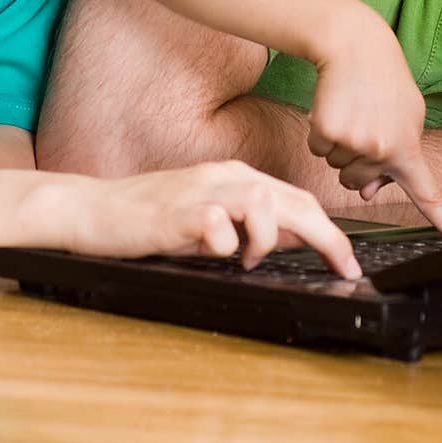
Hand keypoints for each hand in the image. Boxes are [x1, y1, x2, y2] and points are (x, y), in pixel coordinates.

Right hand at [64, 160, 362, 277]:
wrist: (94, 209)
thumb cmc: (150, 218)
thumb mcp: (211, 218)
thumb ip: (250, 224)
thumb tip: (295, 239)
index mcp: (235, 176)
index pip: (296, 198)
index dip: (329, 230)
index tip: (347, 261)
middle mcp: (223, 176)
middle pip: (292, 199)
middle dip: (327, 236)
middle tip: (344, 266)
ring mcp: (200, 191)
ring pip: (263, 202)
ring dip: (269, 237)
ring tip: (249, 258)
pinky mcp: (176, 213)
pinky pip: (217, 225)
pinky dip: (226, 244)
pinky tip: (215, 252)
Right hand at [308, 18, 441, 242]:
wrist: (357, 45)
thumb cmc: (384, 82)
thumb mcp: (405, 116)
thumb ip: (394, 156)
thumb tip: (366, 192)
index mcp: (409, 149)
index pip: (429, 194)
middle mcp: (383, 152)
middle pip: (357, 182)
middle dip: (357, 160)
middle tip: (364, 123)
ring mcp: (354, 144)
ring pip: (336, 167)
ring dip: (340, 145)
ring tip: (352, 111)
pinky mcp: (327, 132)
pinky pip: (318, 150)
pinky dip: (321, 133)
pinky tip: (334, 107)